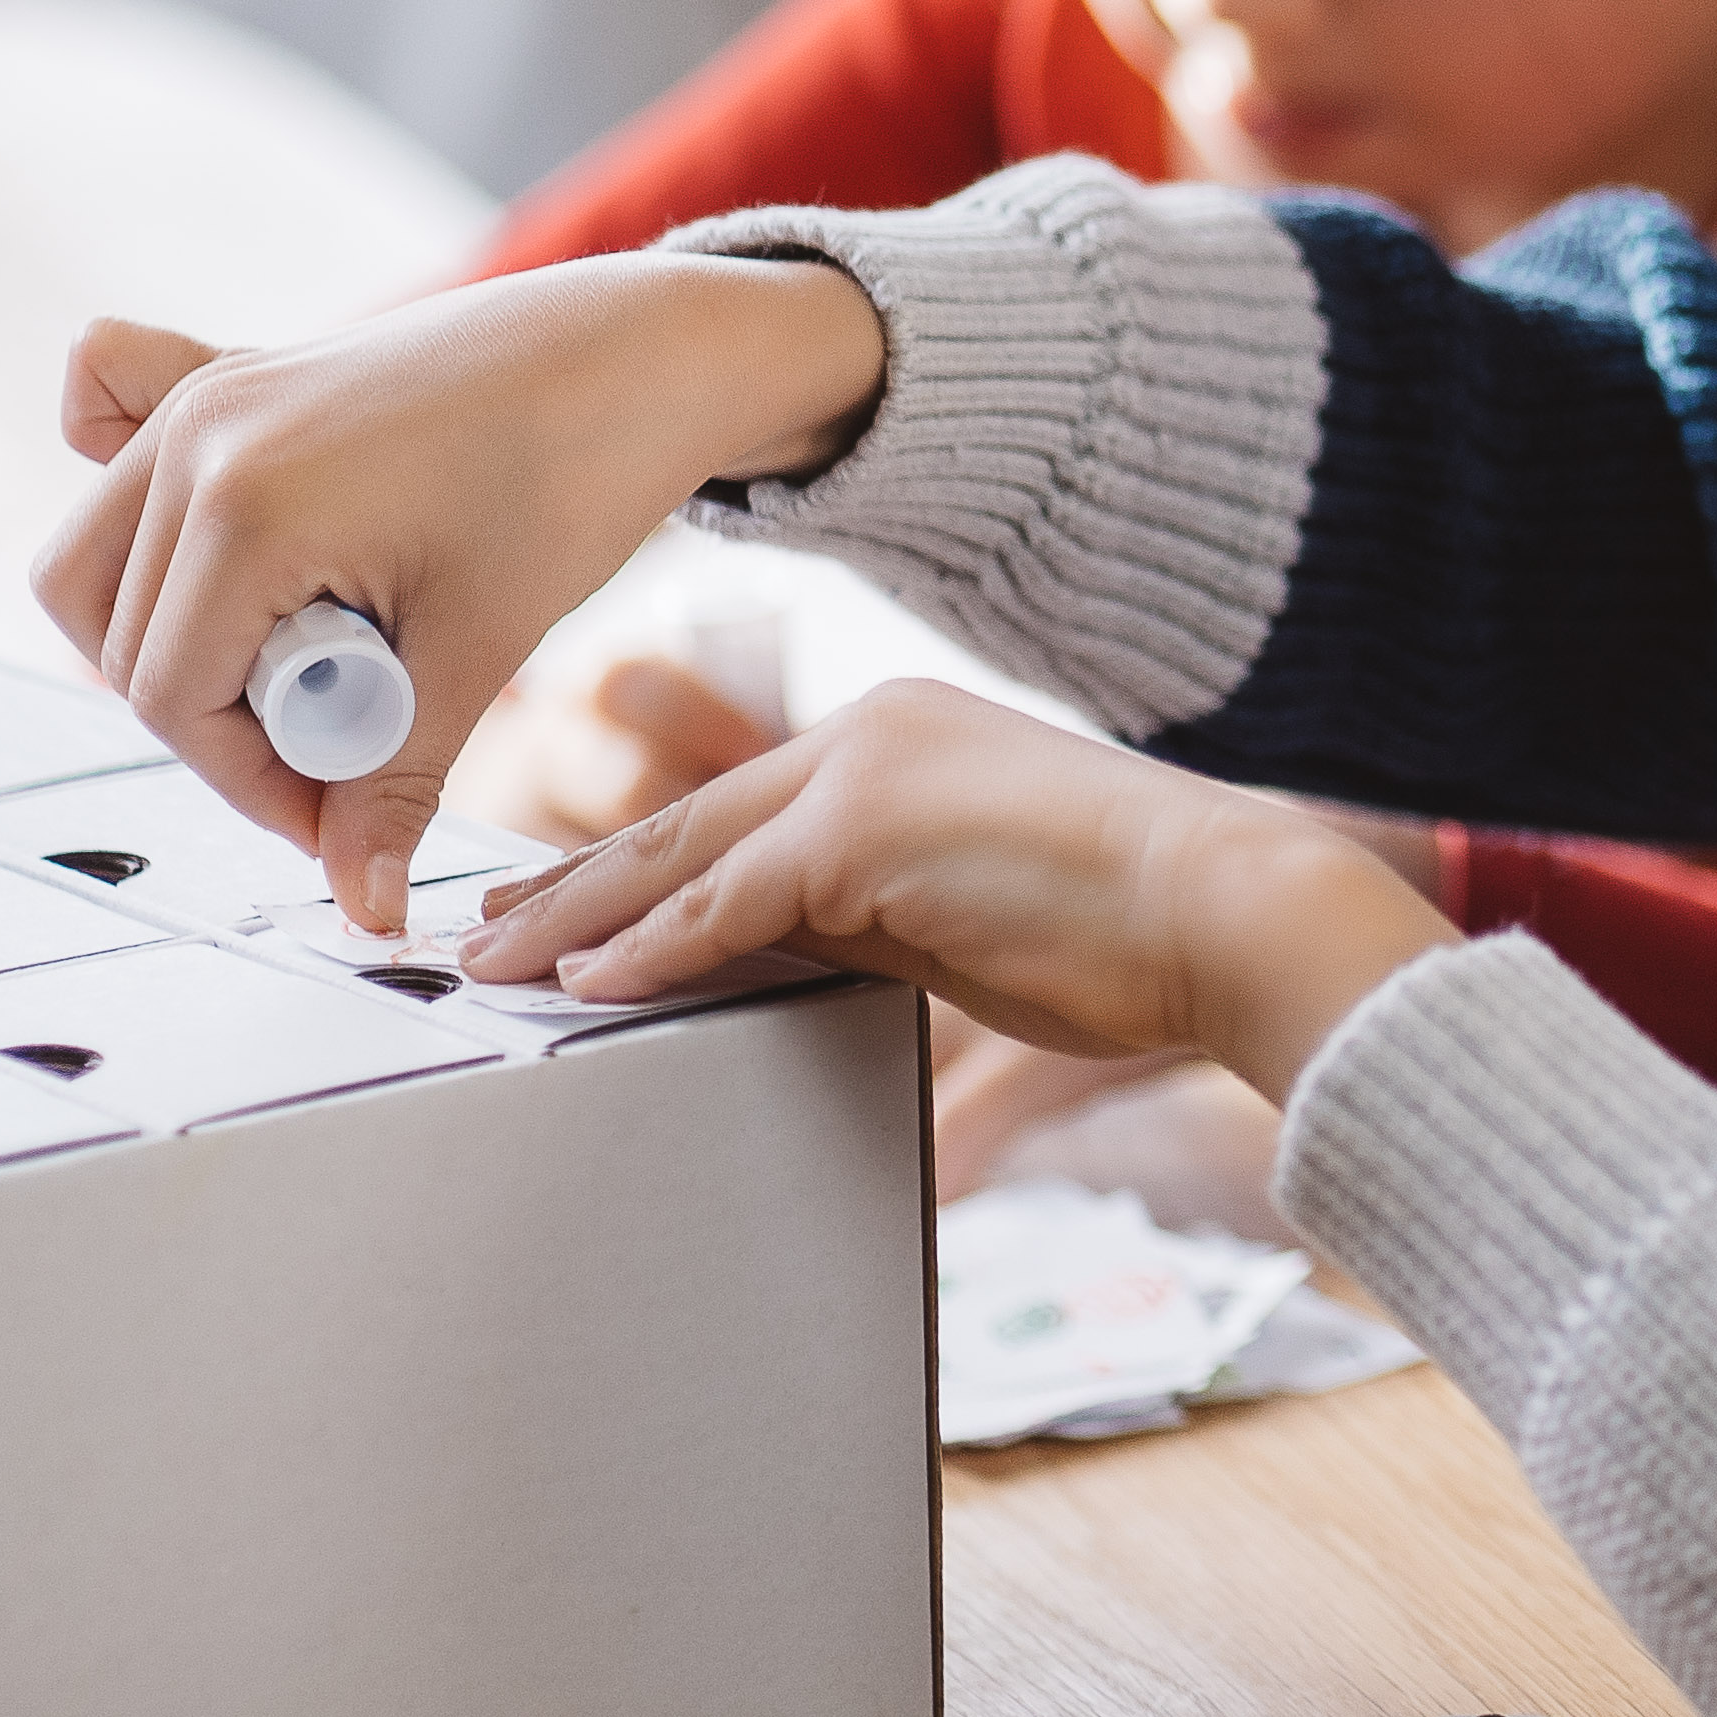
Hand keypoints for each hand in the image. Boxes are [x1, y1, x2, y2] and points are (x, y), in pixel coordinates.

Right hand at [32, 253, 888, 931]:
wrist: (643, 351)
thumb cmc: (575, 474)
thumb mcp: (480, 645)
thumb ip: (395, 783)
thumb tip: (362, 907)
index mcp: (242, 504)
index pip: (172, 697)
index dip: (252, 784)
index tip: (340, 818)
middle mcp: (195, 439)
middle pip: (125, 642)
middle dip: (221, 725)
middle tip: (342, 749)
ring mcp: (203, 398)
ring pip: (98, 564)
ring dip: (179, 639)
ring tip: (313, 663)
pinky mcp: (228, 376)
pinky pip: (106, 421)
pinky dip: (138, 503)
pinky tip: (209, 546)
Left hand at [461, 681, 1454, 1104]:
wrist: (1228, 909)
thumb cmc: (1134, 932)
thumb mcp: (971, 917)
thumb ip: (865, 920)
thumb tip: (770, 962)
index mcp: (899, 736)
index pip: (738, 808)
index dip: (641, 863)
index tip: (570, 903)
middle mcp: (869, 731)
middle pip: (685, 821)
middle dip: (574, 883)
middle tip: (489, 929)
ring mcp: (862, 773)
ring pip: (683, 855)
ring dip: (578, 917)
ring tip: (496, 964)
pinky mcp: (863, 834)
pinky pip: (723, 904)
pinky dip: (648, 948)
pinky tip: (587, 986)